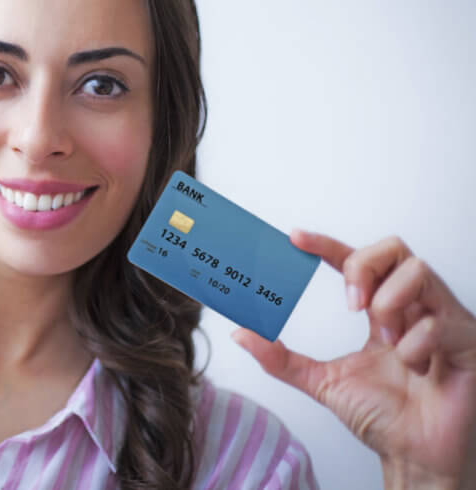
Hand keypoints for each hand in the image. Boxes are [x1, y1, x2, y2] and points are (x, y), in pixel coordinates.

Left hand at [233, 231, 475, 487]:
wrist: (415, 456)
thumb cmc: (383, 417)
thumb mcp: (322, 382)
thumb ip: (281, 359)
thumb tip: (241, 334)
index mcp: (383, 311)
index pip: (357, 262)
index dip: (327, 245)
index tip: (295, 238)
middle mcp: (414, 307)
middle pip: (393, 248)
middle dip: (363, 267)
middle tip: (350, 302)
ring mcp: (443, 319)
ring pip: (417, 272)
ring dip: (390, 305)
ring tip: (386, 341)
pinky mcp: (467, 340)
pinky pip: (437, 323)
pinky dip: (415, 347)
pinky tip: (417, 369)